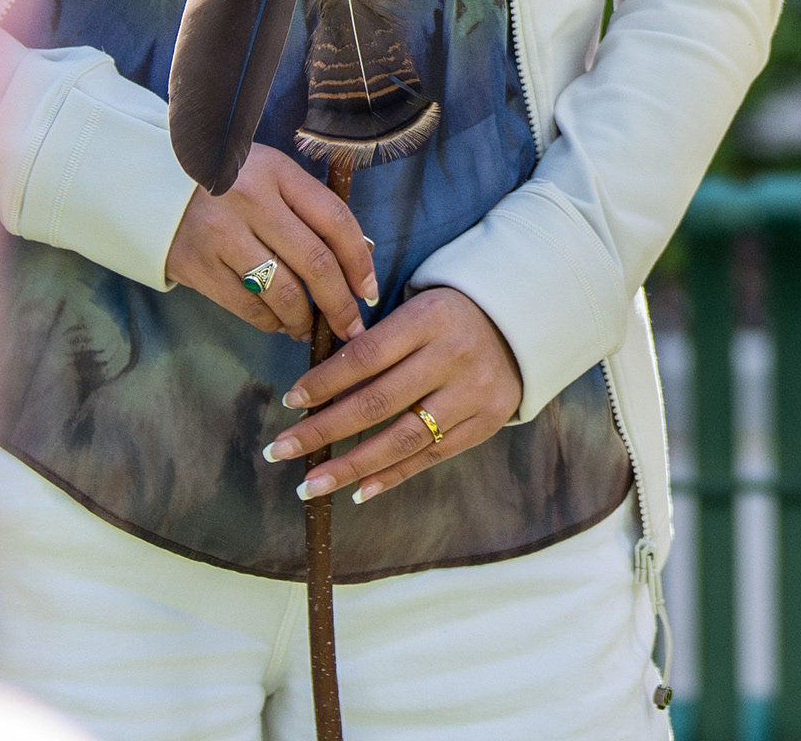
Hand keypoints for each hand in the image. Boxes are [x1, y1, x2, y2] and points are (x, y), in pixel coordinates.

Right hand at [168, 152, 375, 343]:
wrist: (148, 183)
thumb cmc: (227, 181)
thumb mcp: (271, 175)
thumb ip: (310, 207)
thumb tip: (361, 254)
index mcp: (279, 174)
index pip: (336, 220)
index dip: (360, 261)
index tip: (369, 290)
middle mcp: (253, 202)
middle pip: (314, 262)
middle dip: (340, 303)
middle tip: (351, 327)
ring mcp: (222, 235)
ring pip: (282, 291)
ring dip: (304, 319)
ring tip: (311, 329)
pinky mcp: (197, 265)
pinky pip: (246, 305)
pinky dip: (270, 322)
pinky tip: (279, 324)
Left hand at [269, 284, 526, 502]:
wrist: (521, 324)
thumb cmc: (450, 317)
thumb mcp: (417, 310)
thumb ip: (375, 343)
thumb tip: (318, 393)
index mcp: (430, 318)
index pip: (365, 356)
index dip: (324, 382)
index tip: (290, 401)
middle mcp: (454, 355)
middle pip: (377, 402)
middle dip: (322, 431)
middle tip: (278, 451)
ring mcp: (473, 392)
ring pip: (402, 438)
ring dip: (350, 466)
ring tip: (310, 485)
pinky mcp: (487, 421)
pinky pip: (432, 456)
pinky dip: (392, 476)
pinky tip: (358, 491)